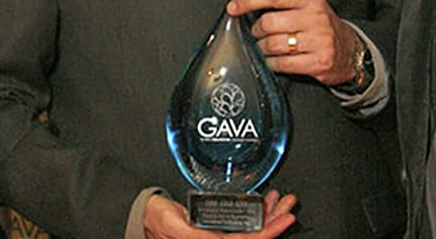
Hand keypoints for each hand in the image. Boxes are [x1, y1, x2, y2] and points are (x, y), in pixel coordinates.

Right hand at [144, 190, 295, 238]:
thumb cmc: (158, 219)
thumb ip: (199, 235)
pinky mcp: (218, 228)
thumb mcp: (178, 226)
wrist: (146, 213)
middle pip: (255, 236)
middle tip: (289, 205)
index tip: (285, 220)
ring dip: (269, 214)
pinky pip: (243, 222)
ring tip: (281, 201)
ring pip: (253, 229)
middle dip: (275, 219)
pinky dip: (256, 211)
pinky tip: (265, 202)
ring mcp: (220, 235)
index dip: (269, 233)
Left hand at [226, 0, 360, 86]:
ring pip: (273, 44)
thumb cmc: (319, 25)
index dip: (248, 1)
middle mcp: (316, 17)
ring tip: (268, 47)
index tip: (233, 8)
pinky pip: (282, 64)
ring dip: (263, 48)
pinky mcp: (319, 61)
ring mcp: (320, 40)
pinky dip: (273, 63)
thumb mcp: (301, 4)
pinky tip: (276, 59)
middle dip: (257, 31)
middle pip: (269, 22)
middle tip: (259, 33)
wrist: (349, 50)